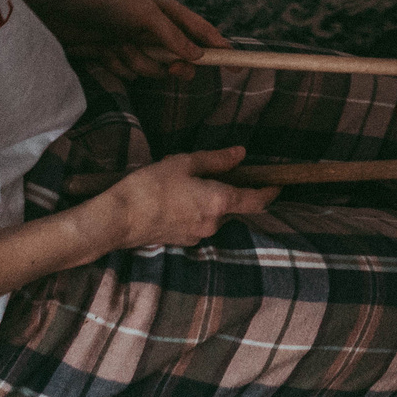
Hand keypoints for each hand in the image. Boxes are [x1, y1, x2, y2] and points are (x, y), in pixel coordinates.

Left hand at [14, 0, 228, 79]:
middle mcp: (153, 29)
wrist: (64, 13)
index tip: (237, 64)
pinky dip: (119, 66)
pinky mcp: (115, 56)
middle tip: (172, 70)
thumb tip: (199, 57)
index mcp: (166, 12)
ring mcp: (135, 44)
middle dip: (173, 65)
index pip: (200, 32)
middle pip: (178, 57)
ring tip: (122, 49)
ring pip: (152, 68)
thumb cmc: (109, 6)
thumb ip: (174, 37)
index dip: (219, 47)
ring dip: (140, 64)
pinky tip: (106, 54)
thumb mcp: (147, 17)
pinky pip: (129, 73)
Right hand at [100, 146, 279, 248]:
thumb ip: (216, 160)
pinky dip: (195, 210)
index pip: (256, 200)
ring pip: (214, 214)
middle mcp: (214, 223)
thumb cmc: (151, 187)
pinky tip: (174, 198)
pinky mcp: (182, 241)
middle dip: (228, 190)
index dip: (269, 192)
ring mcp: (198, 235)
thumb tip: (240, 154)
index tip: (277, 184)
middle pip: (233, 206)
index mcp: (219, 202)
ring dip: (209, 200)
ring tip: (184, 183)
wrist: (119, 219)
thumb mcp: (184, 164)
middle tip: (209, 172)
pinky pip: (198, 222)